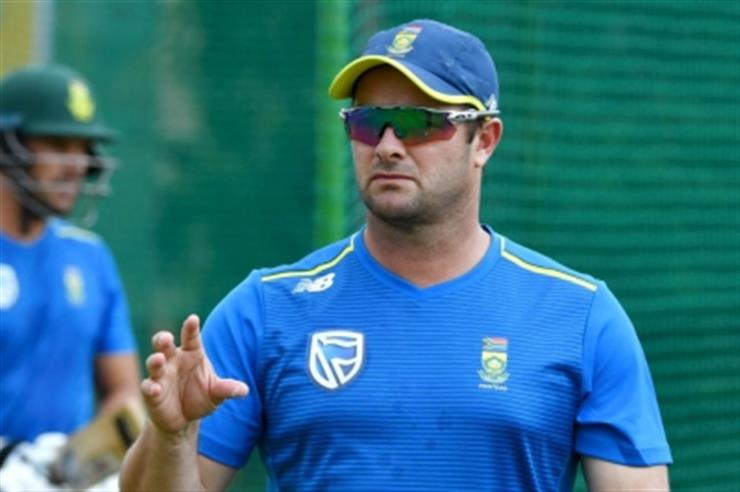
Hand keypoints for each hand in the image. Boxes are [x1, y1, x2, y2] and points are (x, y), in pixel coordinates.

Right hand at [140, 314, 248, 435]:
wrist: (184, 419)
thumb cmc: (200, 397)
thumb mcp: (216, 393)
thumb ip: (227, 389)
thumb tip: (245, 390)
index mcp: (192, 354)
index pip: (191, 337)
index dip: (191, 328)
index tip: (193, 319)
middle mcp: (174, 360)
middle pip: (165, 344)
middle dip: (163, 339)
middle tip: (166, 337)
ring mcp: (160, 375)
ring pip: (154, 362)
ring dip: (155, 360)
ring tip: (158, 359)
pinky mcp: (151, 392)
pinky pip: (148, 387)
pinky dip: (150, 387)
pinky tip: (155, 389)